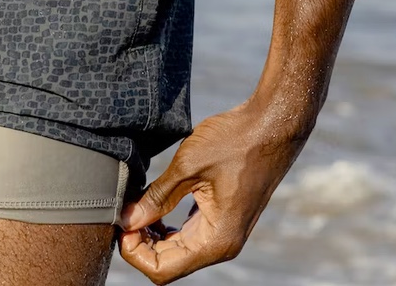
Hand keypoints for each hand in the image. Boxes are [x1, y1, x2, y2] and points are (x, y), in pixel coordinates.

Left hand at [117, 102, 308, 283]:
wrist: (272, 125)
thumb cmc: (236, 141)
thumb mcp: (188, 166)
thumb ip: (156, 197)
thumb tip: (127, 220)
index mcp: (216, 239)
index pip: (162, 270)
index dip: (134, 252)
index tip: (124, 221)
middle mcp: (222, 244)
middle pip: (167, 263)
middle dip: (139, 243)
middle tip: (126, 210)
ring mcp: (222, 232)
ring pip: (175, 251)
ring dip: (151, 235)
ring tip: (137, 204)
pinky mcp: (220, 218)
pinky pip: (186, 235)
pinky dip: (165, 226)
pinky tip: (154, 203)